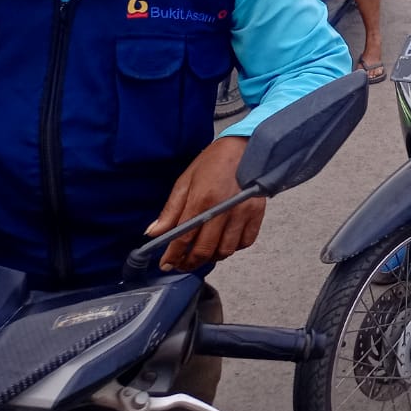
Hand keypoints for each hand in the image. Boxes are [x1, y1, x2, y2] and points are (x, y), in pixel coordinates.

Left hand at [147, 136, 265, 271]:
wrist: (245, 146)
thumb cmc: (214, 161)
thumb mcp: (186, 181)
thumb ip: (171, 210)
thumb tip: (154, 232)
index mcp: (202, 199)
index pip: (184, 238)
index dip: (173, 255)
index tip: (166, 264)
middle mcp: (224, 209)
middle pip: (205, 250)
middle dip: (190, 262)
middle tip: (182, 263)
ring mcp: (242, 212)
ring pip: (225, 250)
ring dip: (211, 257)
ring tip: (202, 252)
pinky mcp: (257, 213)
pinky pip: (245, 243)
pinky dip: (233, 248)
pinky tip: (223, 241)